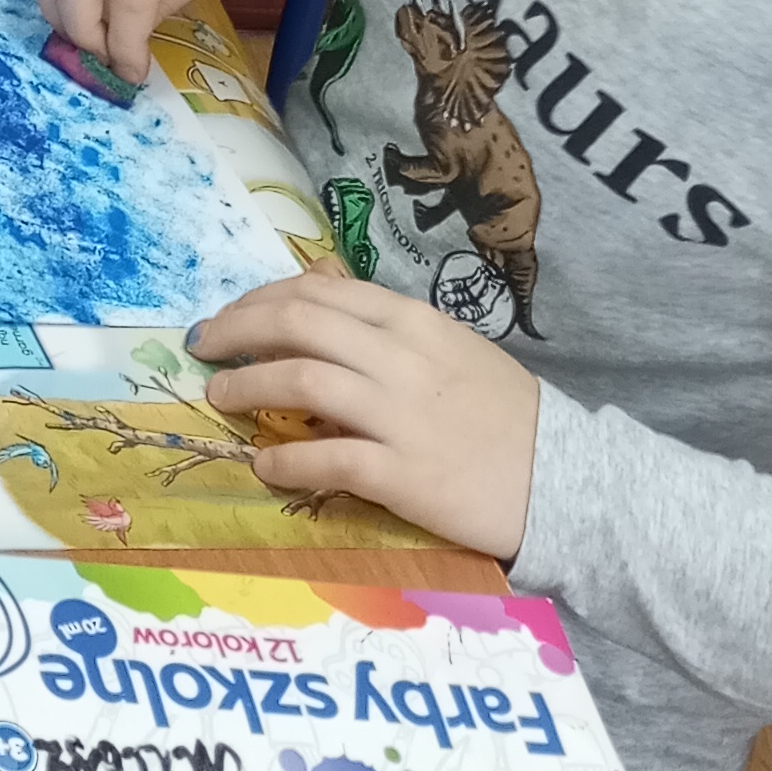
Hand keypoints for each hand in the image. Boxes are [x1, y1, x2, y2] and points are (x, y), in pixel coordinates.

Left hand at [187, 274, 539, 557]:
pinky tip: (263, 465)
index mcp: (412, 321)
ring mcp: (401, 415)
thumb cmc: (504, 413)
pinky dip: (284, 460)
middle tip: (203, 346)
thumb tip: (319, 291)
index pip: (317, 291)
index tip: (229, 316)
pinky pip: (327, 459)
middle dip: (236, 330)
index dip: (259, 299)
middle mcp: (401, 358)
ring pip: (301, 382)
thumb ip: (385, 325)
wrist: (568, 479)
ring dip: (246, 386)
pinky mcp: (404, 474)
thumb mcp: (449, 346)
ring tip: (219, 396)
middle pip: (296, 323)